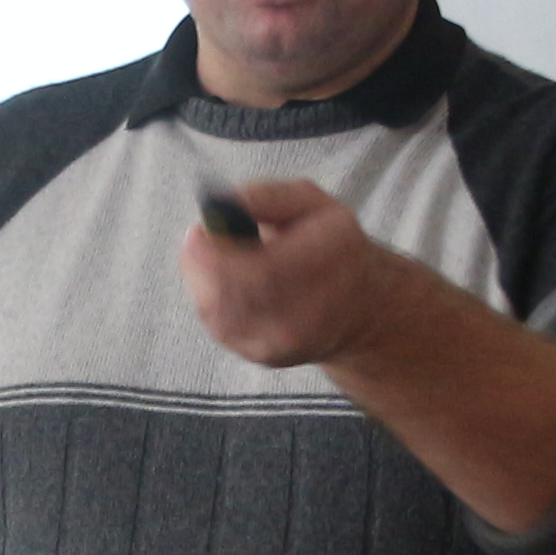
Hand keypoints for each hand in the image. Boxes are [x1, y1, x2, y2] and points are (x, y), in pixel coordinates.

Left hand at [180, 180, 413, 370]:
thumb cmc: (328, 245)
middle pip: (235, 297)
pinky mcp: (270, 358)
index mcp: (332, 256)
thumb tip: (219, 205)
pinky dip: (212, 304)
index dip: (217, 252)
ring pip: (221, 315)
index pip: (263, 269)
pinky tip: (225, 287)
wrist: (358, 307)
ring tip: (217, 262)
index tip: (197, 230)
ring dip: (204, 283)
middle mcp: (316, 308)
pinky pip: (222, 331)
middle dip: (203, 266)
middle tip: (198, 242)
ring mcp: (291, 340)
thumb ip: (267, 196)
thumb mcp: (309, 203)